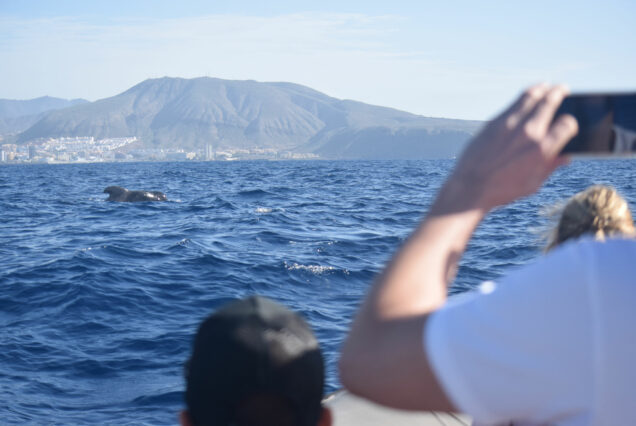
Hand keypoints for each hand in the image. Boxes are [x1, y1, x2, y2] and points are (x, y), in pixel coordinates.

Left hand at [447, 84, 577, 211]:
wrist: (470, 187)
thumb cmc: (502, 190)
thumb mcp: (533, 184)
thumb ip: (550, 167)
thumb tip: (566, 156)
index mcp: (542, 149)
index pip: (567, 124)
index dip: (570, 122)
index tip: (568, 122)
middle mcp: (528, 132)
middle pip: (550, 102)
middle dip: (559, 93)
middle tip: (563, 89)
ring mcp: (509, 124)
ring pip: (530, 96)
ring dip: (541, 88)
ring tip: (546, 86)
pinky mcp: (494, 122)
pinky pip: (513, 103)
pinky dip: (524, 96)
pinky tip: (527, 97)